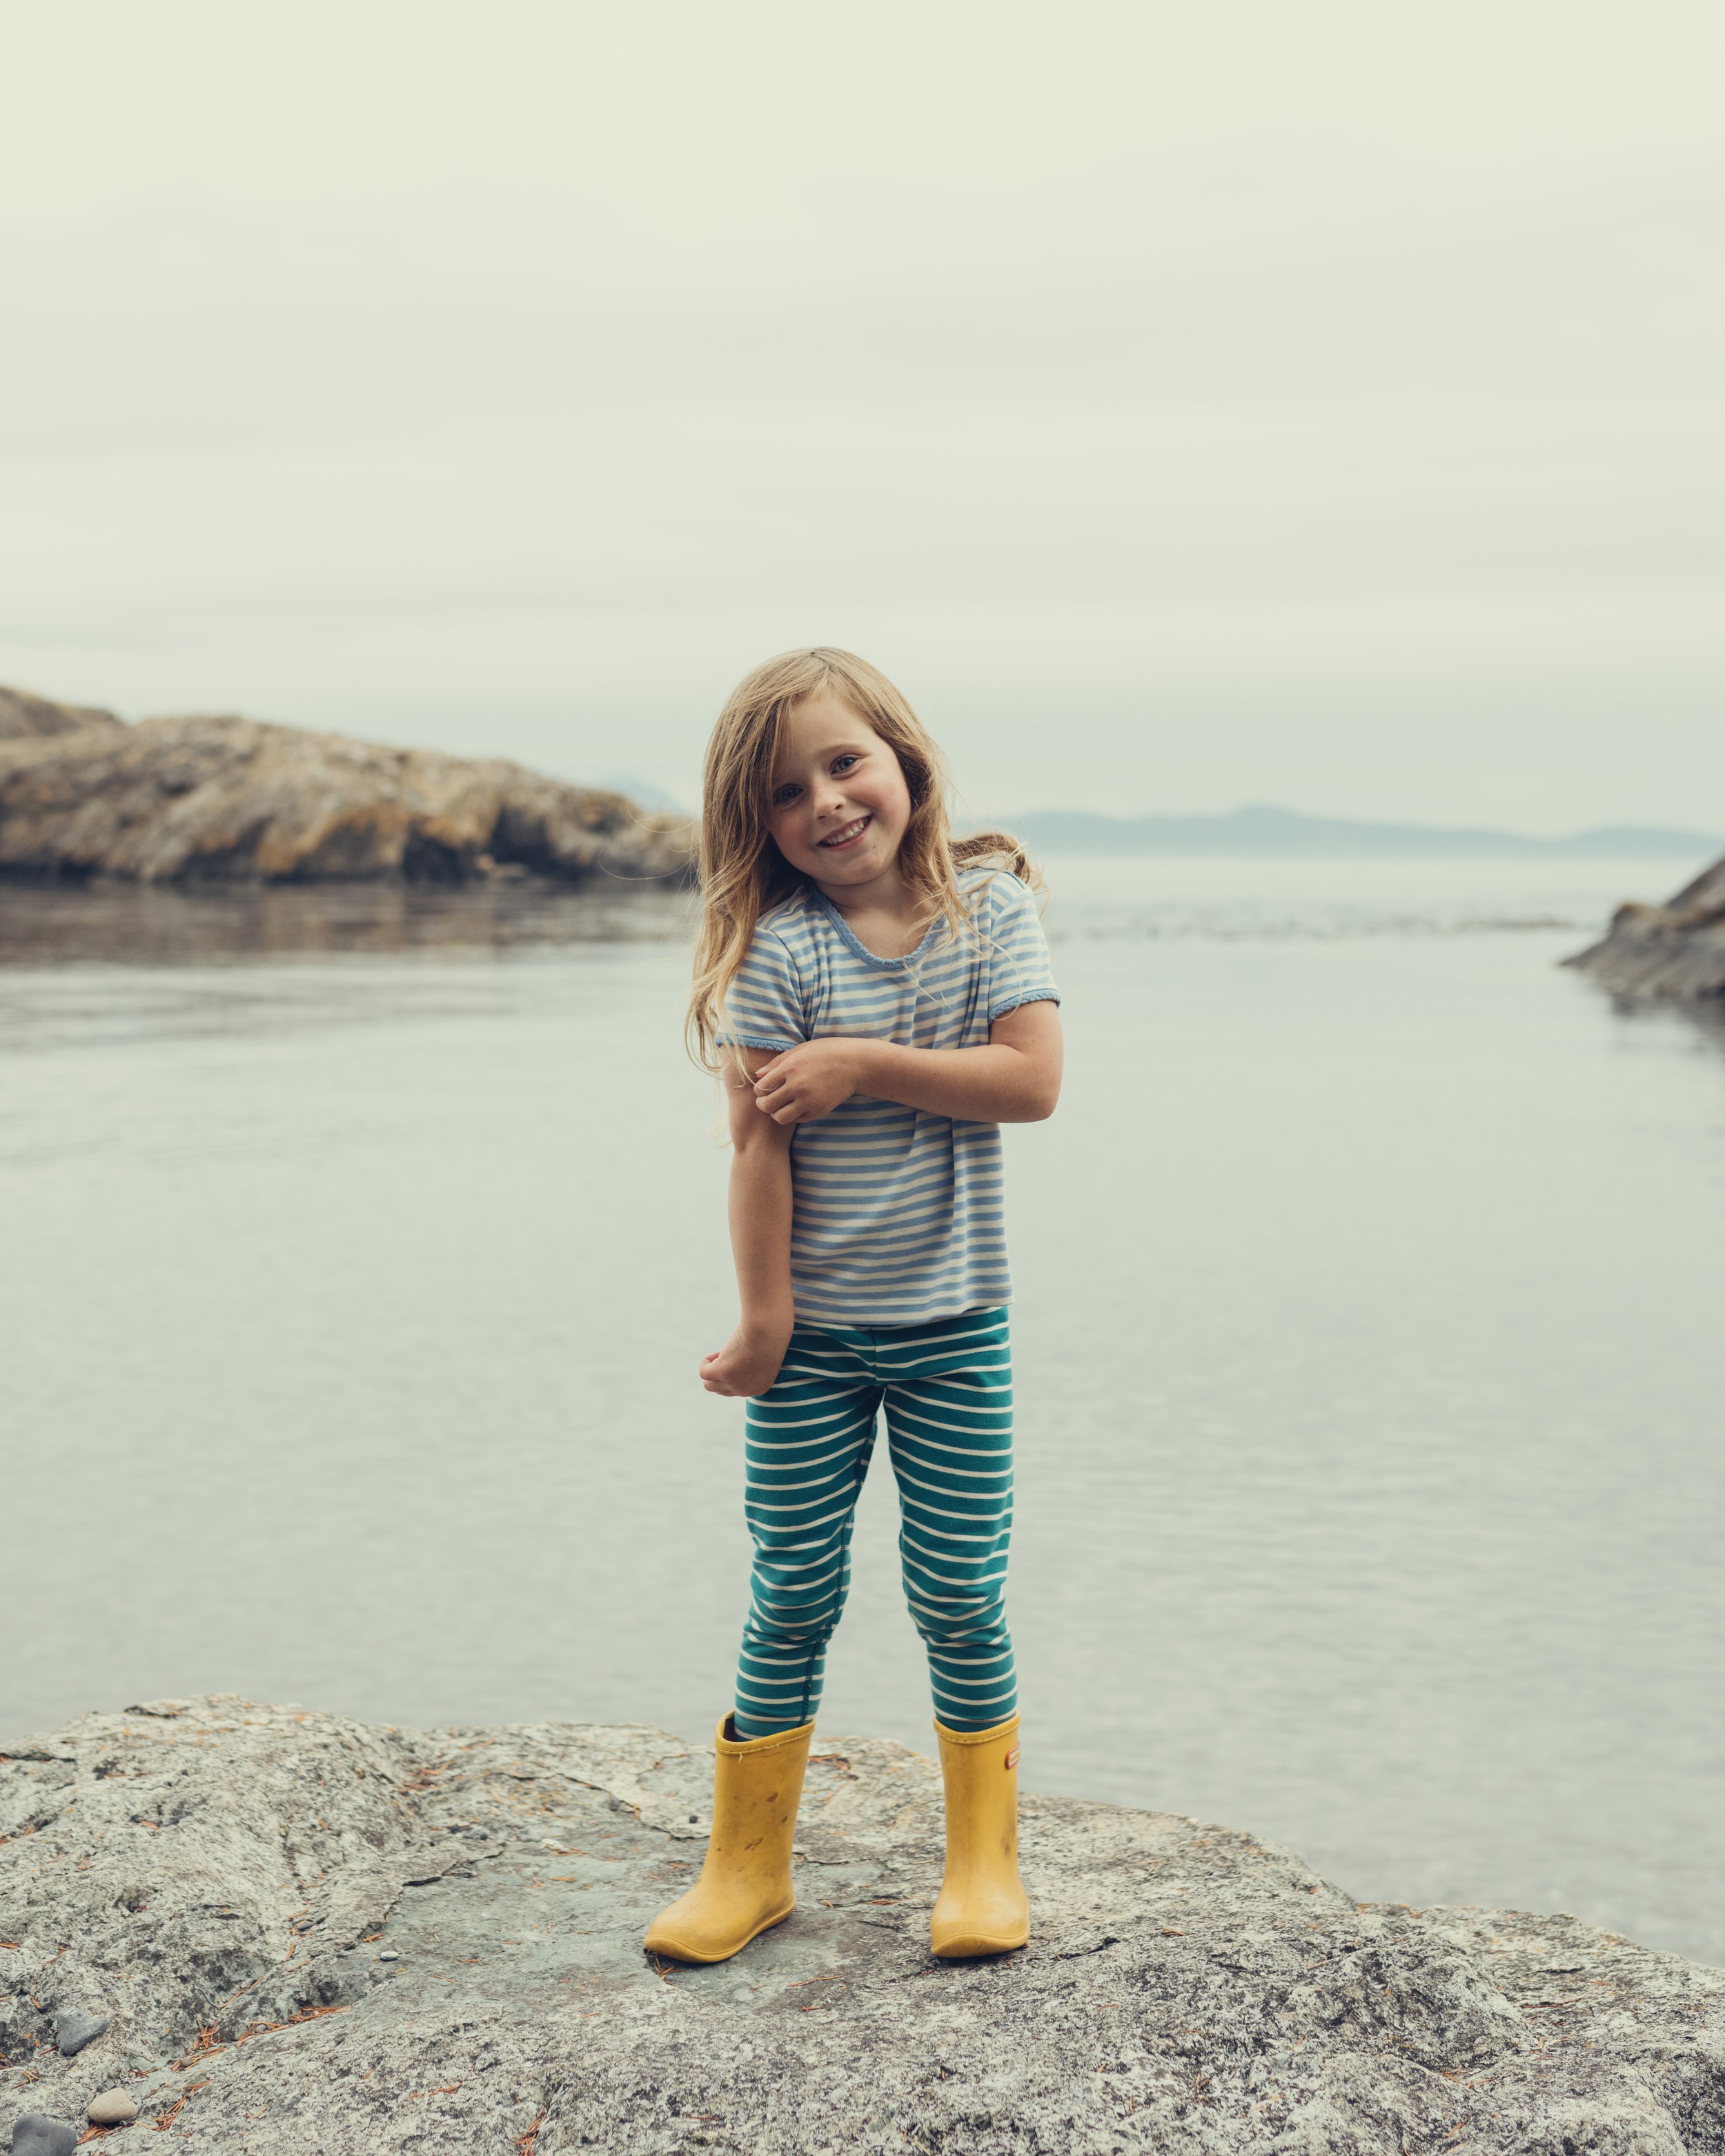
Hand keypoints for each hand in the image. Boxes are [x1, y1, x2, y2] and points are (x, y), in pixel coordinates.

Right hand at [700, 1323, 790, 1397]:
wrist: (767, 1330)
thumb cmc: (769, 1336)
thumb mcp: (764, 1355)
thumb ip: (752, 1364)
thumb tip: (736, 1362)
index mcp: (760, 1387)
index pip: (739, 1389)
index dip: (734, 1373)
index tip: (740, 1357)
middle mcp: (746, 1390)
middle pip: (722, 1390)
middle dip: (722, 1374)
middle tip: (731, 1355)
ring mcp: (733, 1383)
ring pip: (710, 1385)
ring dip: (711, 1371)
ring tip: (722, 1355)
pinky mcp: (722, 1372)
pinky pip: (704, 1373)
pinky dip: (706, 1362)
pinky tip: (718, 1351)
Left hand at [752, 1039, 867, 1124]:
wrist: (854, 1064)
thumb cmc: (826, 1052)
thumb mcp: (800, 1050)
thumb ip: (776, 1063)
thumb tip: (758, 1074)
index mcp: (789, 1069)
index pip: (761, 1087)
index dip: (759, 1090)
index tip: (764, 1088)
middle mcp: (796, 1086)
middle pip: (767, 1105)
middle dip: (763, 1104)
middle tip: (767, 1101)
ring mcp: (808, 1100)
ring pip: (780, 1117)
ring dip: (777, 1113)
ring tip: (781, 1106)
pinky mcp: (818, 1110)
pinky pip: (798, 1119)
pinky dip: (794, 1115)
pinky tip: (798, 1106)